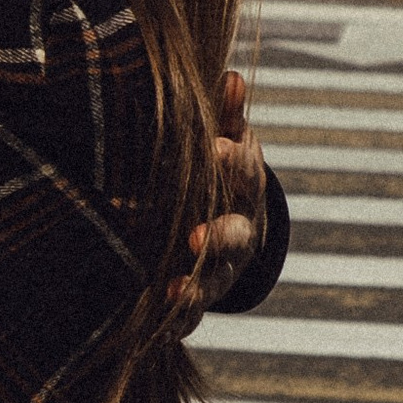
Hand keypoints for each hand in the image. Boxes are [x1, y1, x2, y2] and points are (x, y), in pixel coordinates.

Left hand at [165, 73, 265, 315]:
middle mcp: (238, 233)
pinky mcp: (200, 299)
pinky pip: (190, 316)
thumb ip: (227, 114)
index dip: (233, 161)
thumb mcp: (228, 142)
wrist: (234, 232)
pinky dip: (176, 322)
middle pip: (234, 237)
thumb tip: (231, 75)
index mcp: (245, 189)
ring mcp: (221, 269)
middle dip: (218, 237)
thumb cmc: (221, 174)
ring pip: (212, 282)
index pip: (245, 174)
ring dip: (194, 289)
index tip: (215, 147)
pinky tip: (156, 327)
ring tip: (172, 292)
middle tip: (196, 237)